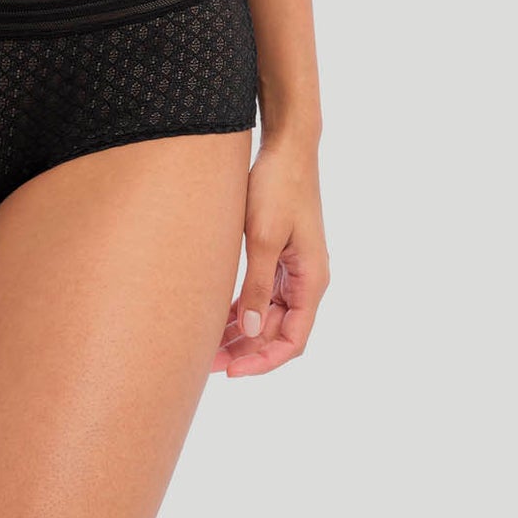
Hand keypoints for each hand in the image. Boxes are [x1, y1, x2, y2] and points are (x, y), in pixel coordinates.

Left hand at [213, 135, 327, 376]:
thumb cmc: (277, 186)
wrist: (286, 146)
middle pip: (278, 332)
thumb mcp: (263, 238)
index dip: (263, 361)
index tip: (231, 371)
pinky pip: (263, 294)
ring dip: (242, 332)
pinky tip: (216, 317)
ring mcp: (294, 268)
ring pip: (268, 315)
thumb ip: (257, 285)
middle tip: (207, 363)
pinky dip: (242, 308)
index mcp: (311, 280)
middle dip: (246, 350)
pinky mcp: (280, 255)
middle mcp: (307, 279)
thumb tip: (250, 331)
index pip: (293, 340)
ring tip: (206, 346)